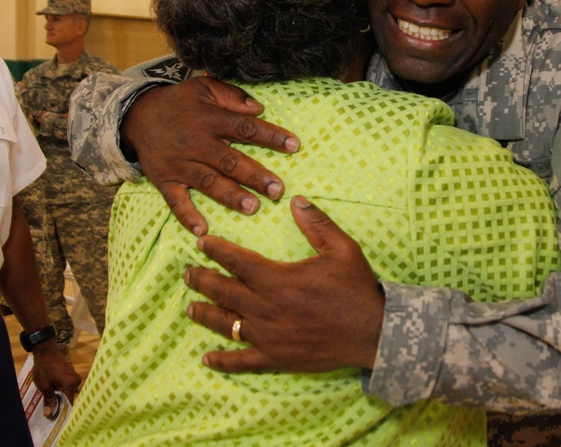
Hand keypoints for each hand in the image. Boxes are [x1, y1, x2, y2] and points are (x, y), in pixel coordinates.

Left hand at [31, 343, 80, 416]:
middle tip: (51, 413)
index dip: (63, 412)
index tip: (57, 420)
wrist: (46, 351)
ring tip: (51, 403)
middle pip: (69, 398)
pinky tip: (53, 392)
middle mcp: (76, 381)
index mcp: (71, 385)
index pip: (70, 403)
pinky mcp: (71, 373)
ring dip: (60, 397)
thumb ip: (48, 400)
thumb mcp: (44, 386)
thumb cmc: (44, 368)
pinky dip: (61, 390)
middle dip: (61, 405)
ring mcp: (74, 376)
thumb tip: (49, 414)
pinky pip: (67, 385)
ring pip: (68, 391)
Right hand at [121, 77, 299, 234]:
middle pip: (228, 160)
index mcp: (208, 119)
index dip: (269, 136)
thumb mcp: (204, 88)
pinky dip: (187, 216)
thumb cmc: (179, 103)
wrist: (136, 116)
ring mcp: (179, 164)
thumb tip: (259, 107)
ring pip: (207, 182)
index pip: (244, 127)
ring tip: (252, 208)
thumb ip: (232, 96)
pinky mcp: (164, 180)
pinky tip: (202, 229)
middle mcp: (195, 142)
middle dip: (254, 176)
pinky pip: (175, 201)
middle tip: (277, 190)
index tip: (294, 145)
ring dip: (230, 196)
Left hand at [185, 196, 383, 372]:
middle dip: (202, 280)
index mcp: (277, 279)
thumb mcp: (341, 248)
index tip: (202, 243)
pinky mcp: (275, 358)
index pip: (236, 261)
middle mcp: (265, 308)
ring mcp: (268, 336)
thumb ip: (316, 224)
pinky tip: (208, 358)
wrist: (372, 331)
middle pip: (223, 292)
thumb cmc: (356, 288)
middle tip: (188, 273)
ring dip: (205, 314)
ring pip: (226, 324)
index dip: (216, 251)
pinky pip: (241, 361)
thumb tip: (296, 200)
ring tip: (190, 307)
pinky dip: (223, 360)